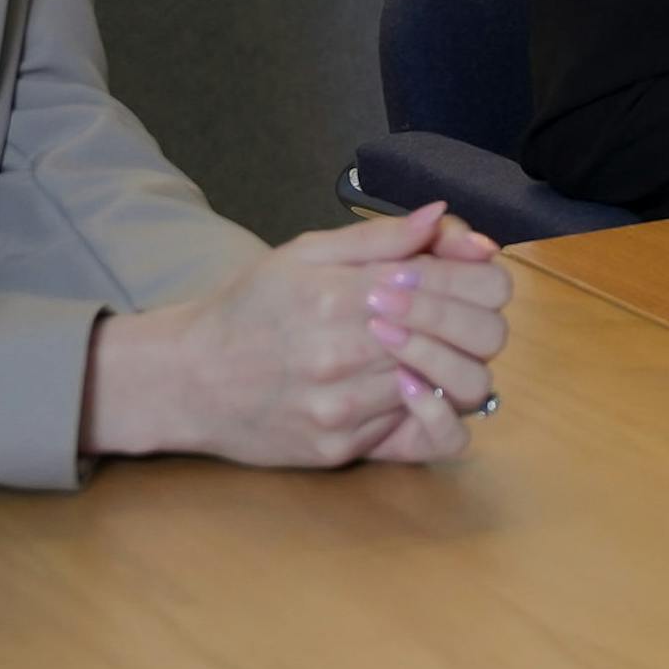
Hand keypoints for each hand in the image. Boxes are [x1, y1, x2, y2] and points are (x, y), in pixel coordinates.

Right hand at [84, 201, 509, 466]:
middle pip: (477, 340)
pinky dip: (420, 403)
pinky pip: (417, 430)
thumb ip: (381, 238)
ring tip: (423, 345)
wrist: (187, 380)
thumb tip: (443, 218)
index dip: (481, 276)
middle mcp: (348, 355)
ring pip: (453, 386)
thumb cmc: (250, 308)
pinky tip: (400, 384)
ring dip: (450, 362)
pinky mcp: (342, 449)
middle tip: (459, 311)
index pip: (465, 286)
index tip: (467, 272)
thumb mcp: (306, 253)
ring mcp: (347, 409)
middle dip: (479, 319)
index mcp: (344, 295)